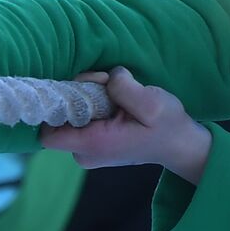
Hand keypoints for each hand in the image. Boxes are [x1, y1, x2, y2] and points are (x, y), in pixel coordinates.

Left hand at [41, 68, 212, 183]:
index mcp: (94, 144)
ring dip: (89, 98)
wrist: (181, 145)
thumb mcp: (153, 104)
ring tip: (118, 94)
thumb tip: (109, 77)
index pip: (48, 133)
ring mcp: (89, 151)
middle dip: (79, 95)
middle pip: (60, 120)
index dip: (57, 107)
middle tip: (108, 84)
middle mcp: (85, 153)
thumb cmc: (168, 127)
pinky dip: (94, 107)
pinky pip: (82, 122)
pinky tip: (117, 103)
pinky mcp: (95, 145)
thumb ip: (125, 88)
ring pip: (71, 118)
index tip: (83, 89)